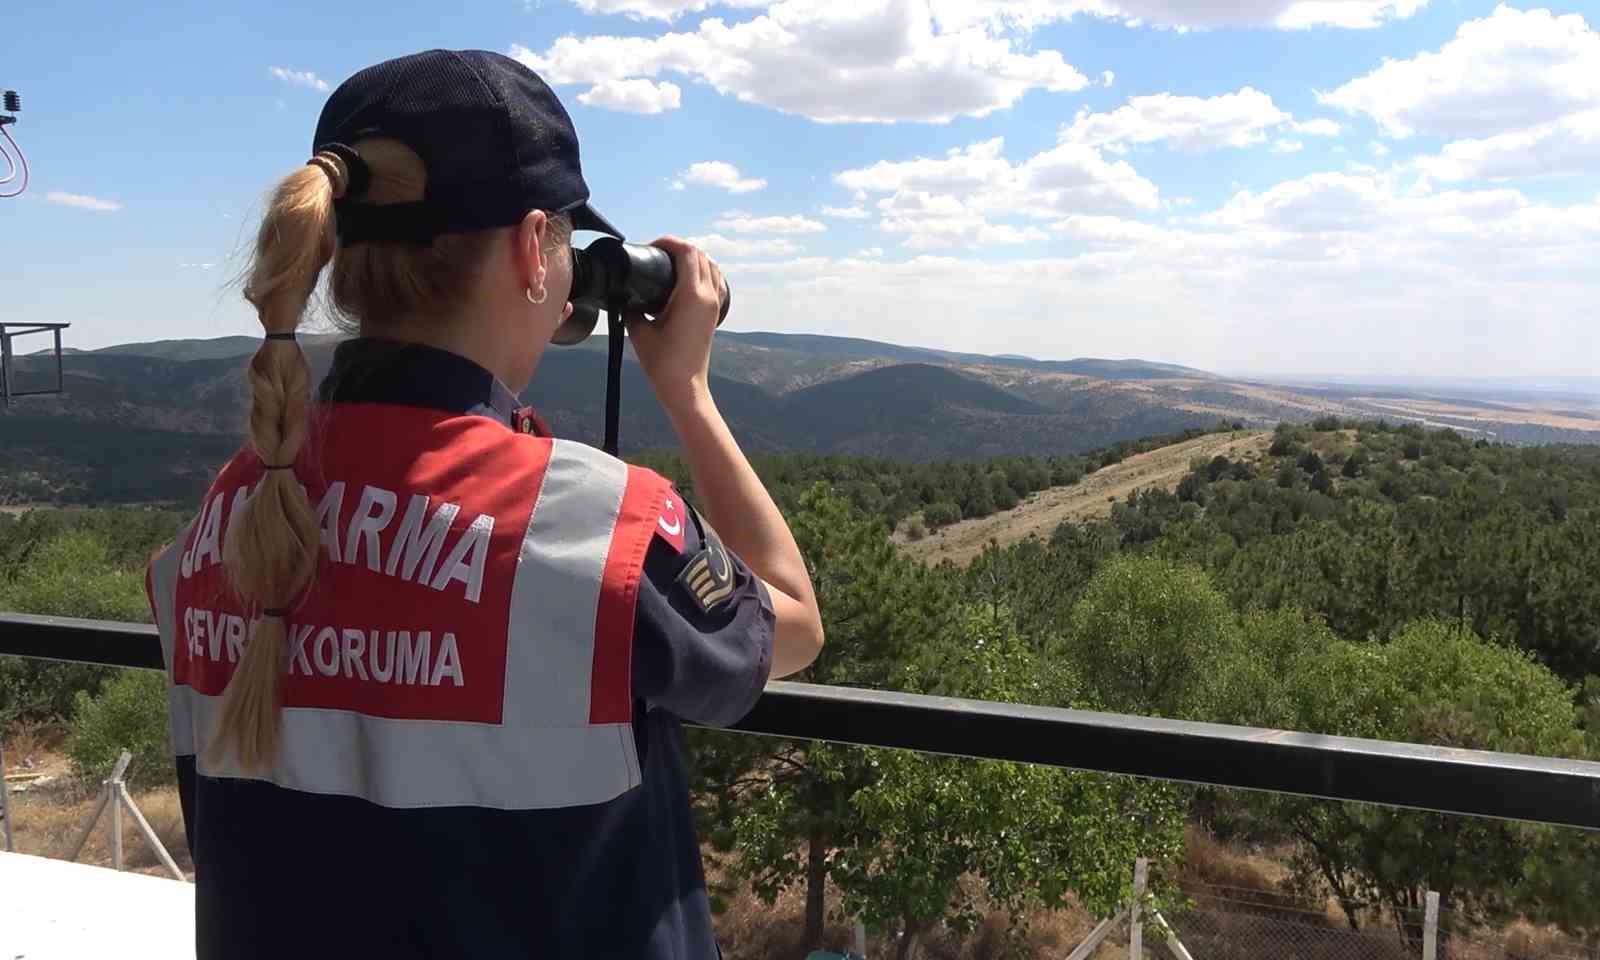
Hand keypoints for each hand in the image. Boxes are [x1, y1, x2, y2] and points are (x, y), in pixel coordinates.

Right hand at [627, 235, 725, 414]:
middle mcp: (708, 296)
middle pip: (700, 255)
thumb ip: (631, 306)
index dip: (669, 242)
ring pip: (711, 266)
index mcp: (692, 296)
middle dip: (679, 247)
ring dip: (693, 257)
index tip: (651, 246)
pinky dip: (703, 271)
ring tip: (670, 262)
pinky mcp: (714, 313)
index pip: (687, 252)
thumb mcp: (638, 329)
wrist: (684, 386)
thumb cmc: (662, 363)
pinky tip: (686, 278)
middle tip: (657, 253)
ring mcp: (714, 304)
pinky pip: (715, 281)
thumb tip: (626, 293)